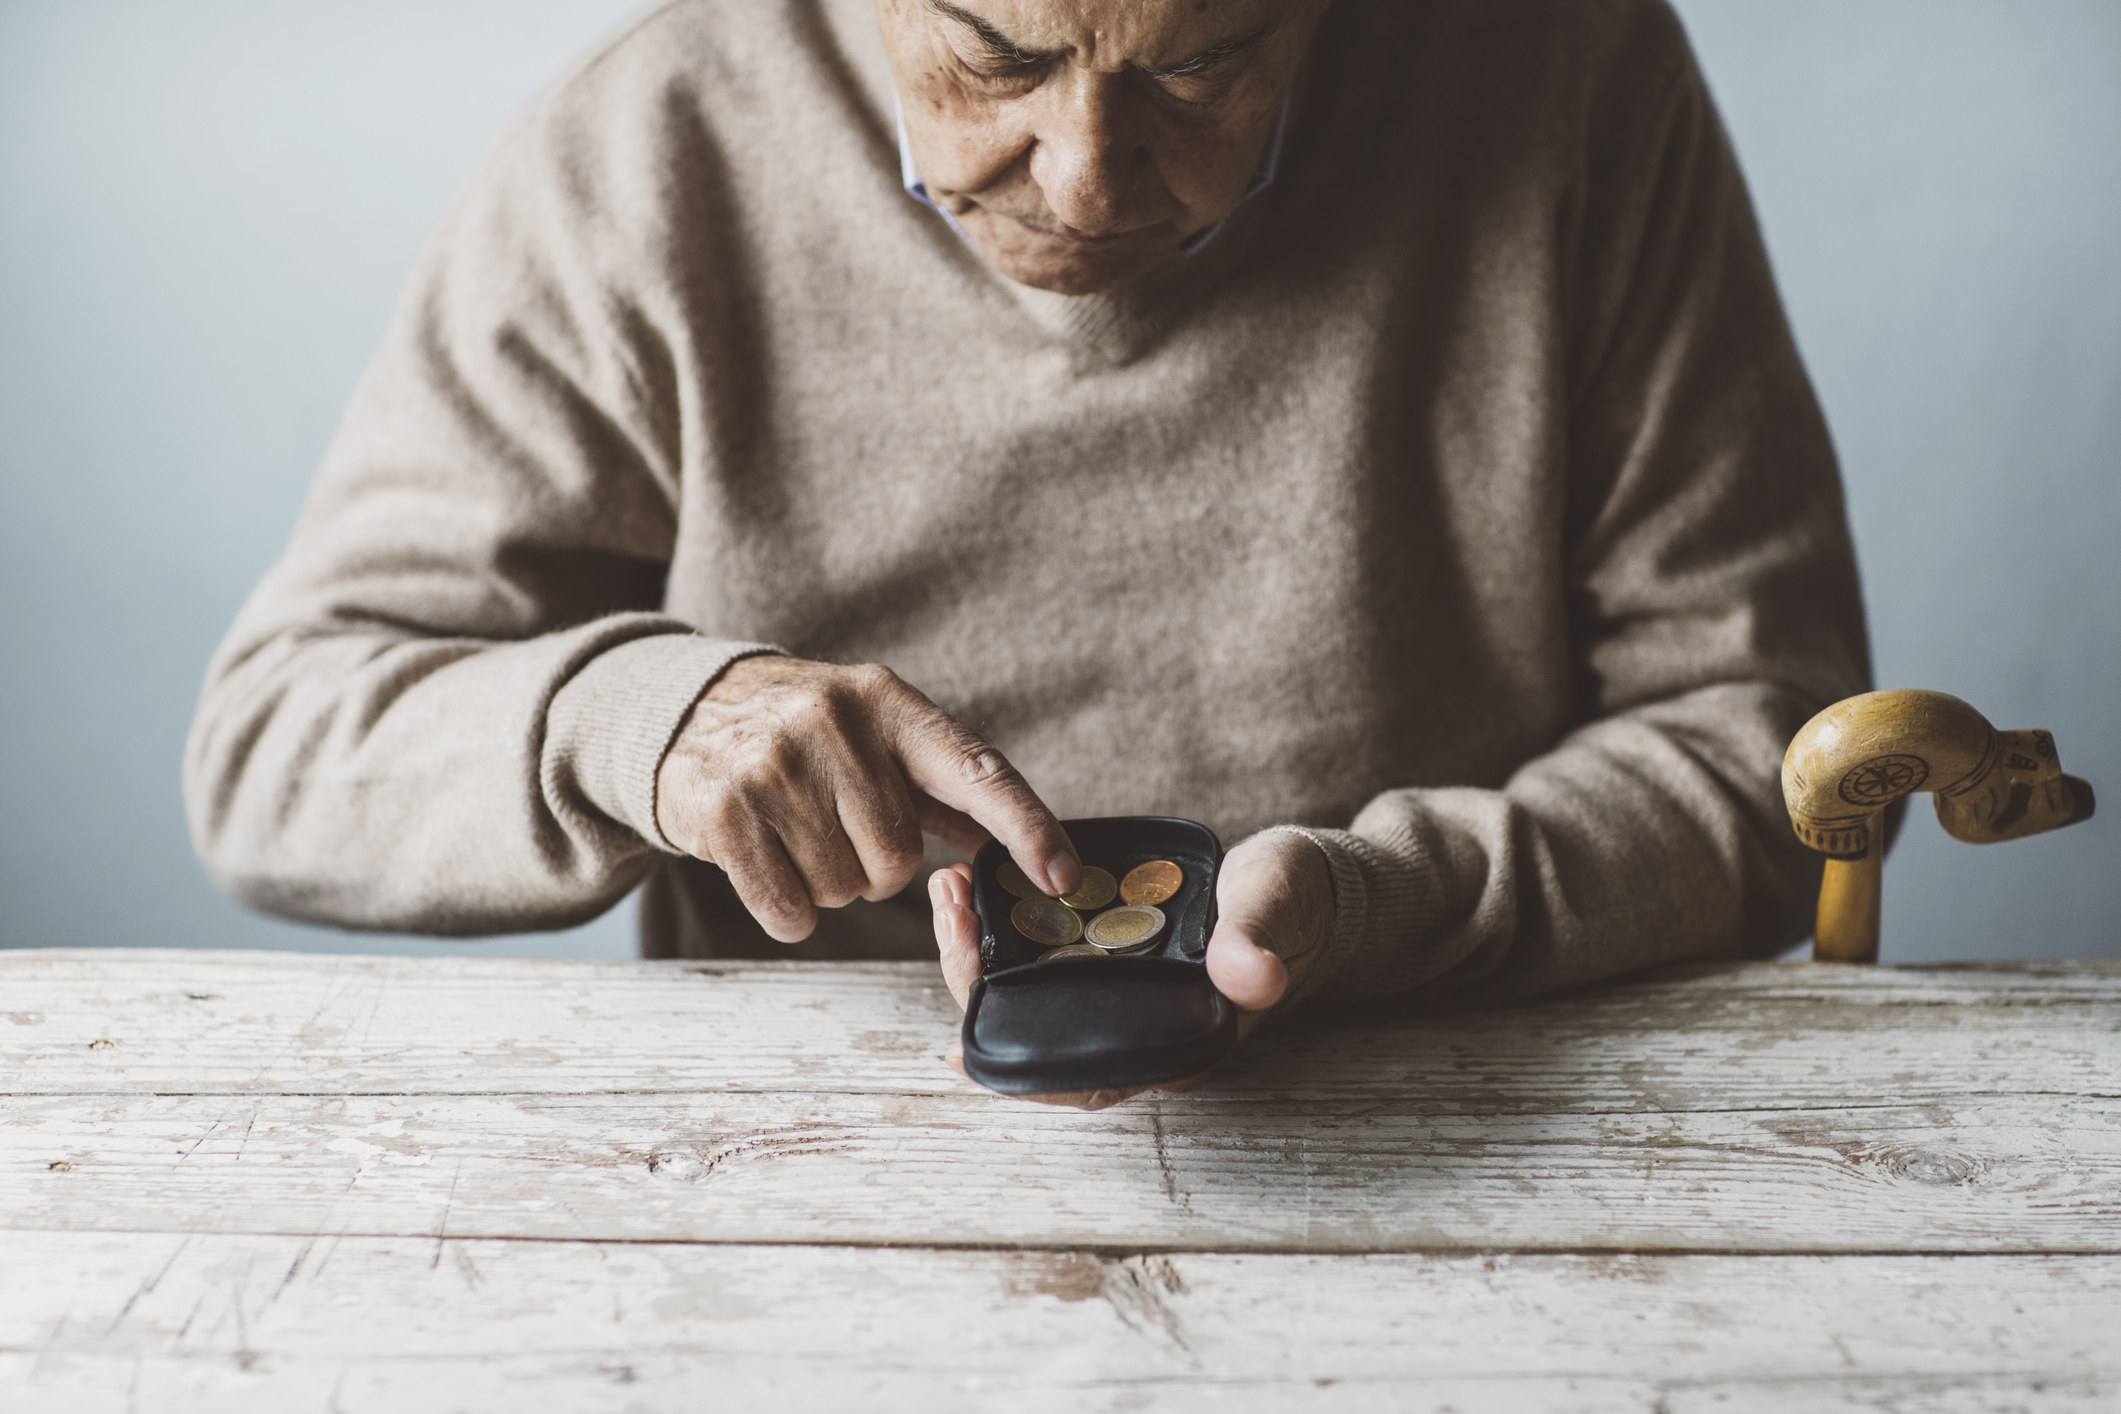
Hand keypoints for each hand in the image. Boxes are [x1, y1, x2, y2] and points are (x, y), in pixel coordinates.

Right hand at [656, 655, 1080, 940]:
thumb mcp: (875, 734)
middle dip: (874, 867)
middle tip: (837, 830)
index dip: (1027, 828)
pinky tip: (769, 866)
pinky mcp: (725, 811)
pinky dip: (789, 911)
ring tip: (797, 835)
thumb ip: (948, 788)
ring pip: (845, 889)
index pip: (977, 770)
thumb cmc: (802, 734)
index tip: (1061, 877)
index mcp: (890, 703)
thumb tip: (1029, 846)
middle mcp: (834, 722)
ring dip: (827, 885)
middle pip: (898, 858)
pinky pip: (790, 909)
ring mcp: (775, 765)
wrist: (686, 710)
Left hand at [928, 830, 1333, 1108]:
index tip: (960, 1050)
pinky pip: (1041, 949)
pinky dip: (1003, 923)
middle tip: (952, 918)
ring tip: (950, 892)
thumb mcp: (1277, 910)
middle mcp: (1135, 1023)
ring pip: (1030, 988)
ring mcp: (1116, 988)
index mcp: (1174, 1038)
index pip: (1088, 1077)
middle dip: (980, 982)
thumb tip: (1250, 976)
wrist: (1296, 882)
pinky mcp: (1105, 949)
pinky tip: (972, 891)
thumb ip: (1257, 940)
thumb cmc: (1293, 904)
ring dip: (982, 949)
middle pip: (1039, 1030)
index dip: (1022, 1075)